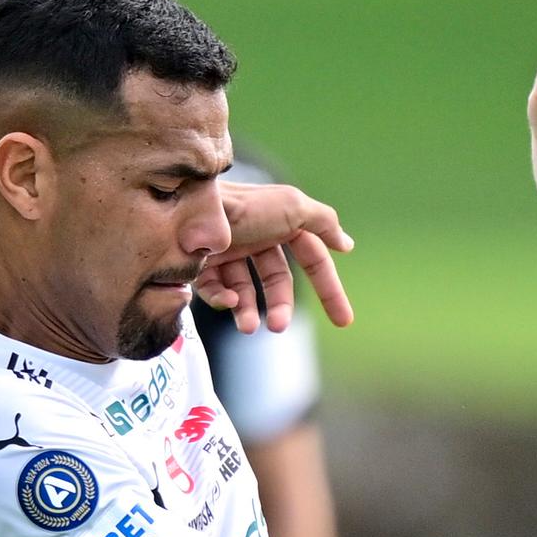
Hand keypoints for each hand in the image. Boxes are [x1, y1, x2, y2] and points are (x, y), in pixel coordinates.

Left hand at [196, 182, 354, 333]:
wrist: (190, 209)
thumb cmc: (244, 208)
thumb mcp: (293, 208)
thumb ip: (324, 223)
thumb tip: (346, 245)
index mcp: (280, 222)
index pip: (312, 258)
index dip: (328, 288)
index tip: (343, 321)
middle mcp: (254, 236)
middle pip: (277, 281)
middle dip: (279, 306)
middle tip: (278, 327)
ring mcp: (226, 251)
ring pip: (244, 291)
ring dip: (249, 312)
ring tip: (248, 327)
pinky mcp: (200, 264)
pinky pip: (215, 290)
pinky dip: (222, 299)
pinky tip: (226, 300)